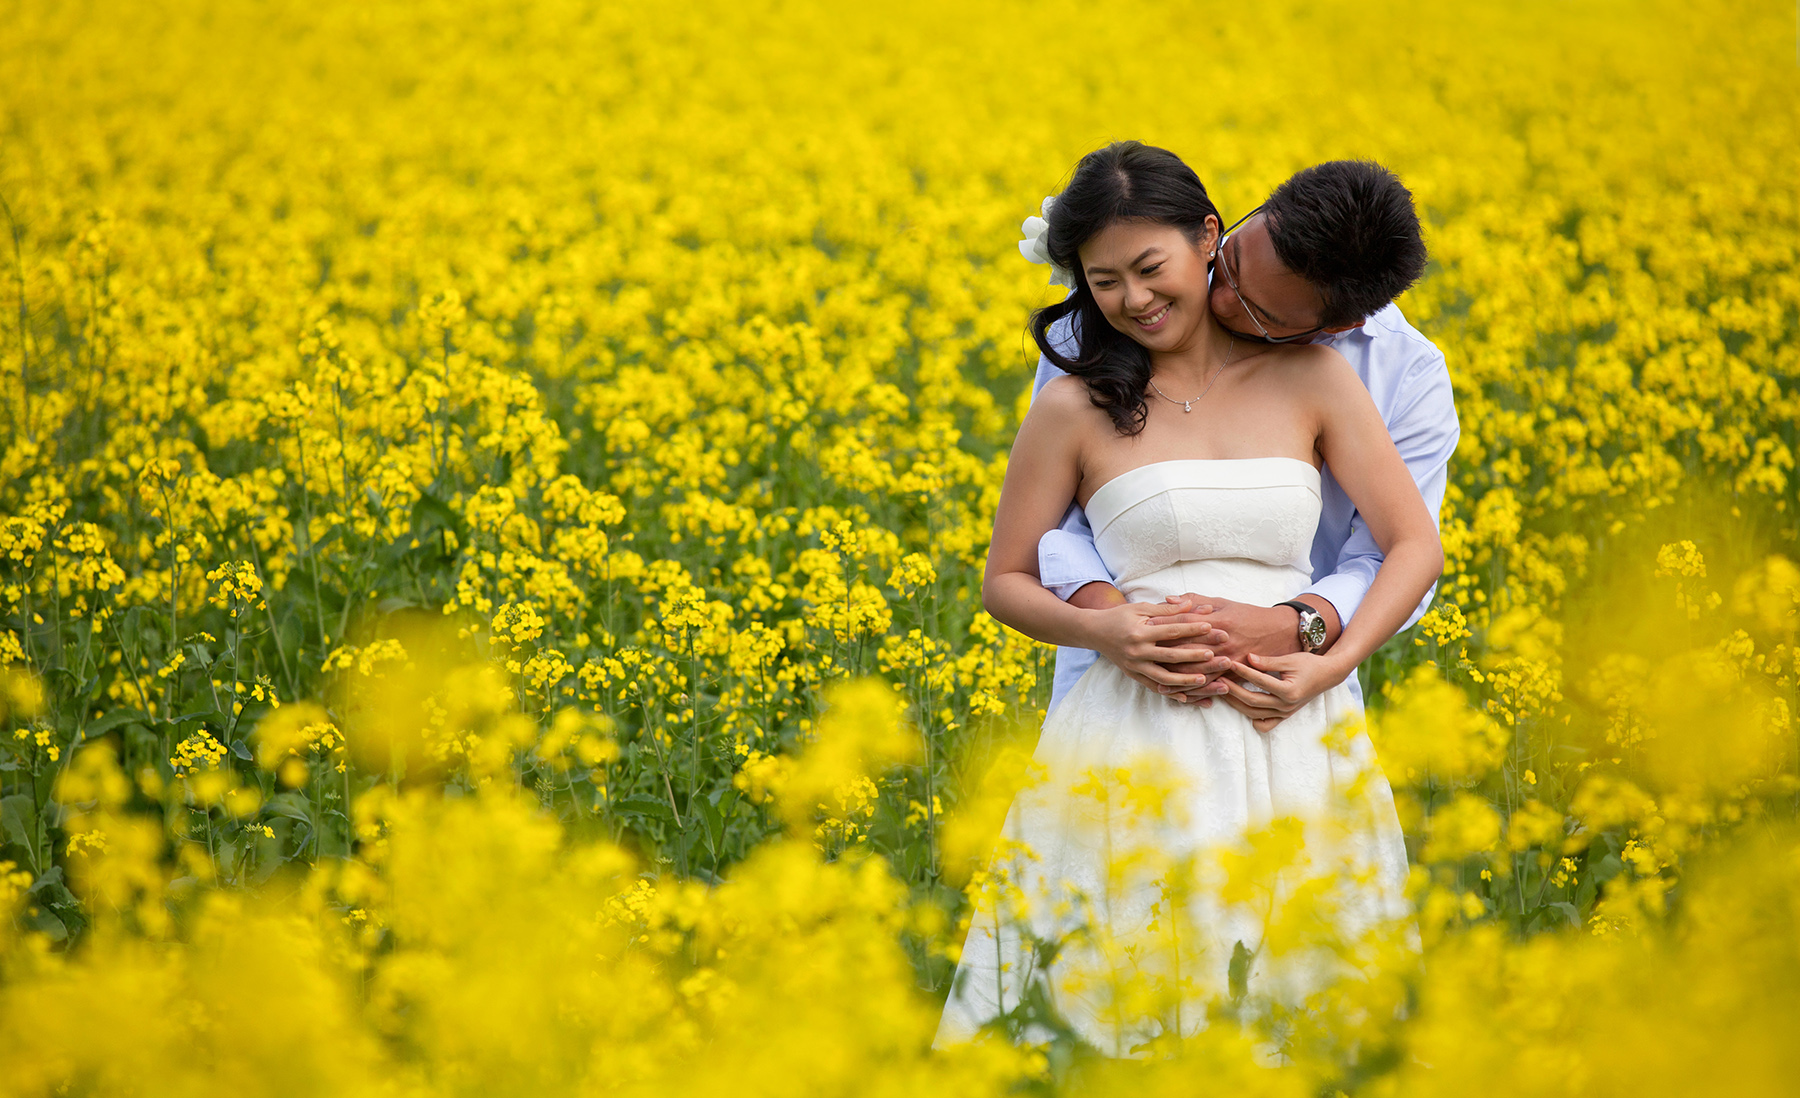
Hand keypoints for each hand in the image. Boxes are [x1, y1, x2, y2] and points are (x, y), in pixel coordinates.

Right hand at [1075, 599, 1227, 692]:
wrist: (1093, 632)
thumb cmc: (1119, 616)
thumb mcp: (1141, 608)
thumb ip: (1167, 609)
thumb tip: (1192, 603)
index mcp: (1140, 632)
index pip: (1172, 631)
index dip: (1193, 629)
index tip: (1213, 628)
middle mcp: (1137, 651)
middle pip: (1172, 656)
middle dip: (1197, 656)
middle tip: (1219, 657)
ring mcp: (1134, 666)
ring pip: (1164, 678)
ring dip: (1185, 681)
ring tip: (1205, 680)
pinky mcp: (1133, 675)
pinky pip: (1154, 688)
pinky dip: (1170, 694)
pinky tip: (1187, 698)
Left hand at [1218, 652, 1351, 732]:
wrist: (1327, 675)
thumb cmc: (1309, 664)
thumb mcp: (1289, 659)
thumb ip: (1268, 662)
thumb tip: (1247, 658)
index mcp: (1289, 690)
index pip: (1260, 681)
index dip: (1243, 671)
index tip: (1229, 662)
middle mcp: (1286, 705)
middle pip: (1252, 701)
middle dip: (1233, 690)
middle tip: (1219, 679)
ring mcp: (1285, 713)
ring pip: (1254, 714)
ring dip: (1236, 704)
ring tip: (1223, 692)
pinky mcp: (1284, 716)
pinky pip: (1264, 724)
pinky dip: (1252, 718)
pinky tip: (1241, 706)